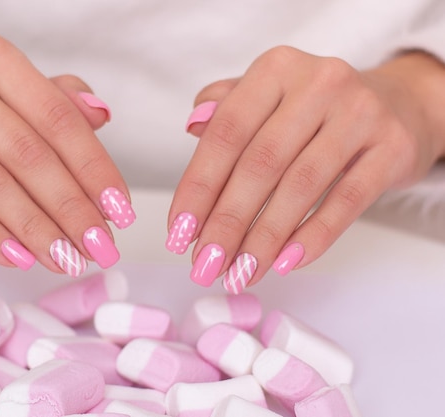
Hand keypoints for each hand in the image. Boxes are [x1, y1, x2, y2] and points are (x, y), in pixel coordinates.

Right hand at [0, 34, 133, 276]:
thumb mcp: (8, 96)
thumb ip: (57, 102)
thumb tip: (102, 114)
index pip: (58, 119)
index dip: (95, 169)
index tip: (120, 211)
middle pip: (29, 155)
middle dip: (73, 209)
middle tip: (101, 248)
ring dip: (38, 230)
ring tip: (67, 260)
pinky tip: (20, 258)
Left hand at [168, 46, 444, 291]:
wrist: (394, 106)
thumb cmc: (313, 112)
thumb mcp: (268, 99)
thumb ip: (226, 111)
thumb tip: (192, 127)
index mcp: (276, 69)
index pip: (226, 133)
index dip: (198, 187)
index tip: (179, 233)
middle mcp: (319, 83)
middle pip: (260, 163)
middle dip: (227, 222)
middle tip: (206, 263)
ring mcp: (361, 113)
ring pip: (300, 186)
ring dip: (264, 238)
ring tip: (240, 272)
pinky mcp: (392, 147)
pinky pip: (346, 201)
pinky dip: (313, 236)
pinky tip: (286, 263)